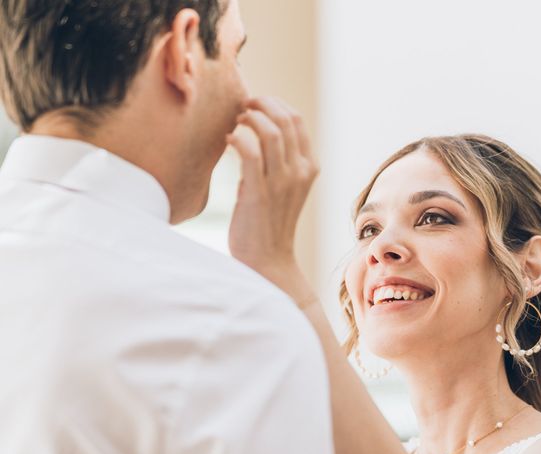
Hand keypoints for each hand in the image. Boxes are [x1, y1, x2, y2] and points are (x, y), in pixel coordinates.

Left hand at [226, 97, 317, 293]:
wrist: (267, 261)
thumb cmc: (269, 224)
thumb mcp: (282, 189)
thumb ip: (274, 163)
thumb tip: (250, 139)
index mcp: (309, 168)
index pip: (297, 121)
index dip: (275, 104)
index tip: (255, 103)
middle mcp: (300, 172)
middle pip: (286, 119)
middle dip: (262, 103)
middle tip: (243, 104)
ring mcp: (282, 183)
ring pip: (271, 131)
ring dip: (250, 117)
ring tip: (236, 118)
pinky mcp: (260, 193)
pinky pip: (251, 153)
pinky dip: (238, 139)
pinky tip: (228, 139)